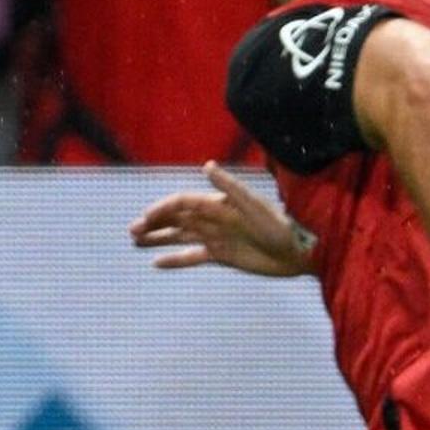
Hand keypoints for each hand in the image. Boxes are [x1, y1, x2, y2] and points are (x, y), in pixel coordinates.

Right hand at [131, 160, 316, 276]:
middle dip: (154, 223)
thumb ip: (229, 187)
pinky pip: (193, 257)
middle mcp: (213, 219)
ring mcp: (216, 238)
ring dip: (158, 238)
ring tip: (135, 242)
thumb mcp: (253, 204)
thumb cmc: (278, 224)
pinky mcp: (221, 256)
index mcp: (218, 204)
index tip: (146, 218)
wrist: (297, 250)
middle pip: (177, 219)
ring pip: (180, 237)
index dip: (163, 209)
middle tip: (132, 231)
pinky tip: (156, 263)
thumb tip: (206, 166)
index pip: (183, 203)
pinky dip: (175, 260)